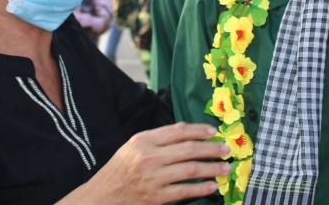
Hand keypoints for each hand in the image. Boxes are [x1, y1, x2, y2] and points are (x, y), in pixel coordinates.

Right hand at [58, 123, 228, 204]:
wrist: (101, 197)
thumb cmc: (120, 170)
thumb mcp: (133, 147)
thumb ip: (156, 140)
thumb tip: (188, 134)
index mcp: (142, 140)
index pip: (177, 131)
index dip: (199, 130)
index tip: (213, 132)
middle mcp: (148, 157)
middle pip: (188, 149)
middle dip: (211, 149)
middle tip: (226, 149)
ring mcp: (153, 178)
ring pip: (190, 170)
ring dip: (212, 168)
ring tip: (225, 168)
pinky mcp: (156, 197)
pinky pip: (185, 191)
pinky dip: (201, 189)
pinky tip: (212, 187)